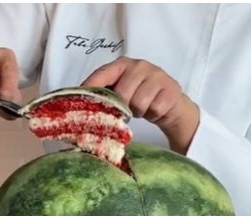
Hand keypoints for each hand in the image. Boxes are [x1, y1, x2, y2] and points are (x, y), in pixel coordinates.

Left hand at [83, 56, 199, 153]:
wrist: (169, 103)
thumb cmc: (138, 96)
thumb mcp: (119, 91)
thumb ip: (103, 93)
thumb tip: (79, 106)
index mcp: (122, 65)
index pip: (102, 74)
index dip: (91, 87)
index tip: (81, 100)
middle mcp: (139, 66)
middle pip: (122, 94)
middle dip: (122, 107)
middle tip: (127, 108)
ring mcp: (157, 75)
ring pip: (139, 104)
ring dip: (138, 112)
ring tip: (141, 108)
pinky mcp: (171, 89)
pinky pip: (155, 109)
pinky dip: (153, 114)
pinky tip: (154, 109)